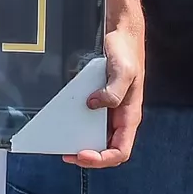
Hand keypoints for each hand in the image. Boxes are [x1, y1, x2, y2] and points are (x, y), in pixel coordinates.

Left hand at [67, 28, 142, 167]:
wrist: (123, 35)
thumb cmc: (127, 52)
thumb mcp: (123, 71)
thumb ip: (113, 91)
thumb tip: (94, 104)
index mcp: (130, 116)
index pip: (120, 150)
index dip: (102, 158)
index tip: (83, 153)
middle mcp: (121, 117)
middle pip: (107, 148)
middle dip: (88, 155)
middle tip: (67, 154)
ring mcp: (111, 110)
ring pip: (97, 136)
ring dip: (81, 142)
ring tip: (63, 142)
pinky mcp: (101, 101)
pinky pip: (90, 119)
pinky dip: (78, 125)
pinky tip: (65, 121)